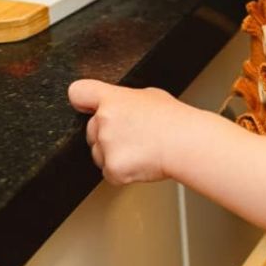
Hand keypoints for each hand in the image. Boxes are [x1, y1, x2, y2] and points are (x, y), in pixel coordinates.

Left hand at [69, 78, 183, 184]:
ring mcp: (106, 145)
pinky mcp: (112, 168)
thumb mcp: (150, 96)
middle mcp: (104, 120)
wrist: (187, 143)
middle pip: (91, 130)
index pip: (79, 92)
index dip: (83, 101)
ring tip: (141, 149)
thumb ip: (126, 100)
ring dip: (114, 155)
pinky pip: (110, 173)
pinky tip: (141, 162)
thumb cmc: (174, 121)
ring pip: (98, 154)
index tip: (87, 107)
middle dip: (106, 135)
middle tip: (132, 136)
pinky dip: (123, 173)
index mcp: (112, 99)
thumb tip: (122, 106)